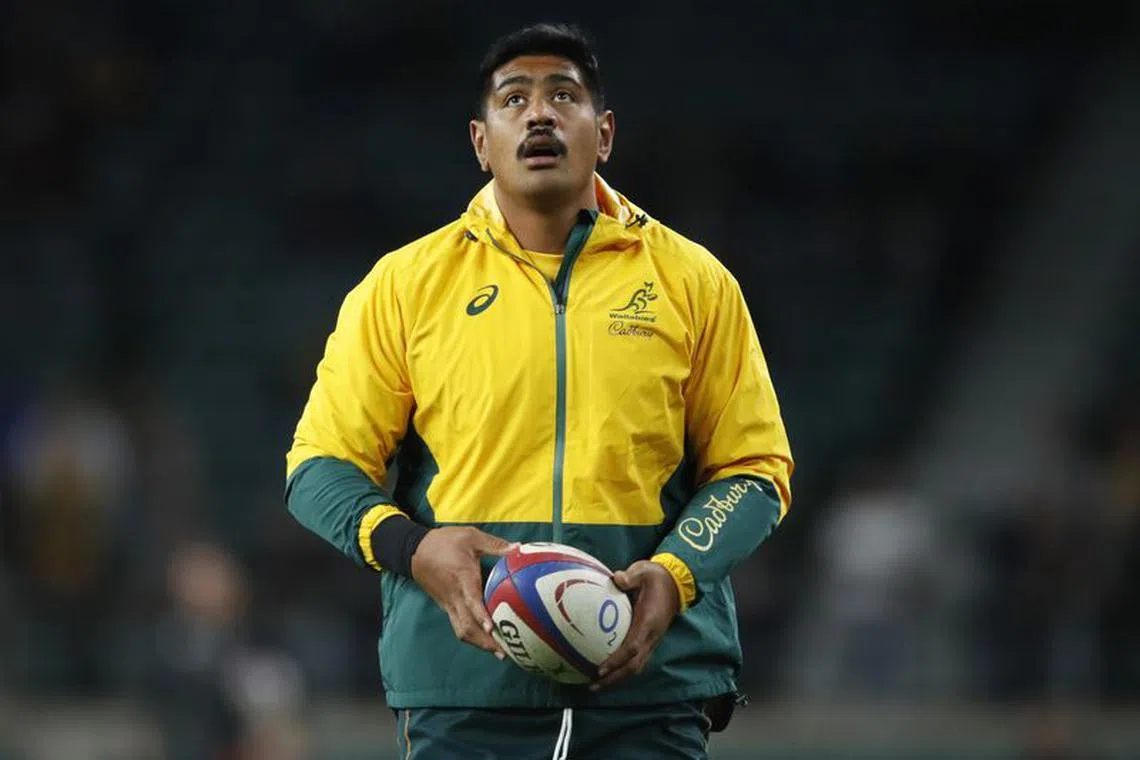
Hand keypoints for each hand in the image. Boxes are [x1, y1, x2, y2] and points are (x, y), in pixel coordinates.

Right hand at [410, 527, 515, 658]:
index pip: (471, 600)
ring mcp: (449, 604)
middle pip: (466, 625)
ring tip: (499, 652)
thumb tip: (518, 548)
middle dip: (484, 641)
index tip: (492, 627)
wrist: (414, 551)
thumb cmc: (444, 542)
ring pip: (461, 629)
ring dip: (479, 642)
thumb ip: (495, 544)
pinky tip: (486, 638)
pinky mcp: (447, 606)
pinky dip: (473, 635)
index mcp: (461, 577)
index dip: (481, 615)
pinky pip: (459, 624)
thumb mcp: (470, 536)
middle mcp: (454, 596)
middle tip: (504, 651)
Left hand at [591, 560, 680, 690]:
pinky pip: (637, 660)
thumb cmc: (657, 578)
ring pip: (636, 667)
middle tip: (594, 686)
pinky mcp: (650, 641)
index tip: (600, 669)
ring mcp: (652, 640)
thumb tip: (616, 578)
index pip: (633, 647)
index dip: (617, 660)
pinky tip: (608, 672)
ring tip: (598, 685)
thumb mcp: (644, 571)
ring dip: (619, 678)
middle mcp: (652, 636)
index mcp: (649, 622)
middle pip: (634, 665)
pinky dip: (623, 670)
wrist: (676, 584)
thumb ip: (630, 577)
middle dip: (615, 678)